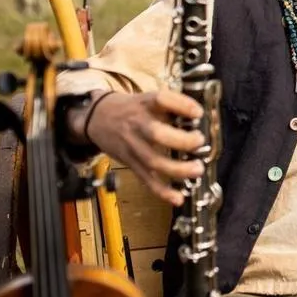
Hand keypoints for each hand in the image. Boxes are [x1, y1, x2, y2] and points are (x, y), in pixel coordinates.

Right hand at [77, 88, 206, 205]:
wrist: (96, 118)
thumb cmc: (131, 109)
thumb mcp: (148, 98)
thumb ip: (172, 105)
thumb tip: (200, 115)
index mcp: (144, 104)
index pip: (161, 99)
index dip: (181, 105)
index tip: (198, 113)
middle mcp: (137, 125)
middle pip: (156, 134)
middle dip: (181, 140)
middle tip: (199, 141)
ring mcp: (132, 146)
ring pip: (153, 161)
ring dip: (178, 168)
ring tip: (198, 169)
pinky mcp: (130, 163)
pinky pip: (146, 179)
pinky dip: (162, 191)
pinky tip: (178, 198)